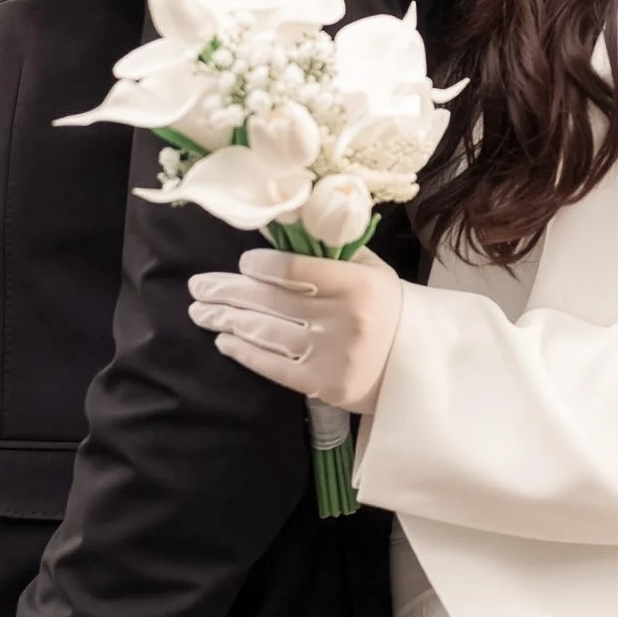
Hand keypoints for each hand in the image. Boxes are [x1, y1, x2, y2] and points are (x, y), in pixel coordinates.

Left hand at [188, 248, 402, 413]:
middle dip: (228, 292)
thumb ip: (333, 251)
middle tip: (198, 286)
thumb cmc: (390, 310)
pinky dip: (245, 352)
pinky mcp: (323, 385)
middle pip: (272, 300)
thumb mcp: (372, 271)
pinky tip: (224, 340)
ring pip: (267, 332)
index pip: (296, 270)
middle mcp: (342, 319)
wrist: (419, 368)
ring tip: (201, 311)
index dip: (262, 265)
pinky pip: (274, 365)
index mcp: (356, 284)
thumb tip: (283, 231)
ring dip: (228, 320)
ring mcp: (331, 355)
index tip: (242, 263)